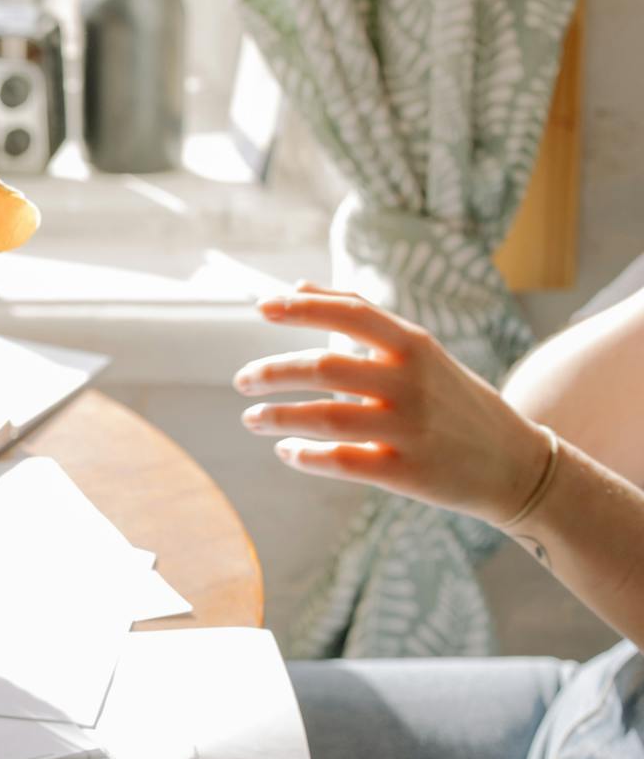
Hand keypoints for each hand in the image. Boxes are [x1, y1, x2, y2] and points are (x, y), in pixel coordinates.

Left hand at [233, 284, 550, 523]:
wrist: (518, 465)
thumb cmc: (453, 400)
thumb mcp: (419, 351)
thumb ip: (360, 318)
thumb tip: (297, 286)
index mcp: (414, 346)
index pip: (351, 312)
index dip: (302, 306)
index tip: (260, 307)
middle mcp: (412, 383)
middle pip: (325, 368)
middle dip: (273, 372)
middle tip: (242, 381)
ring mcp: (411, 428)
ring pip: (325, 417)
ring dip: (277, 416)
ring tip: (251, 417)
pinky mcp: (407, 472)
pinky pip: (341, 462)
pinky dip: (304, 455)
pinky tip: (286, 450)